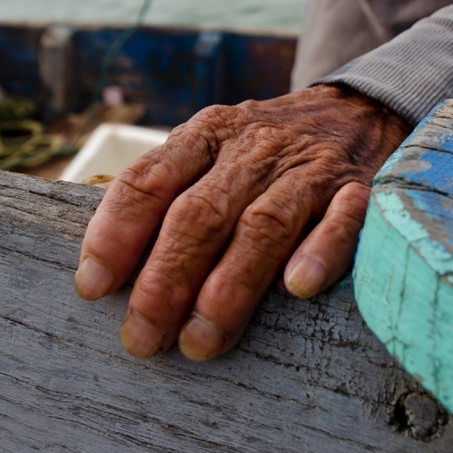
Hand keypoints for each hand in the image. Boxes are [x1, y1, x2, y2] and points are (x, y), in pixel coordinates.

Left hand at [75, 84, 409, 360]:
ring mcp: (307, 168)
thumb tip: (104, 272)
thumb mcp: (212, 150)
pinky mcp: (358, 190)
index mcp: (206, 134)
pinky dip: (320, 251)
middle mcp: (252, 147)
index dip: (116, 234)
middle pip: (199, 213)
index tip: (93, 287)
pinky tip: (297, 288)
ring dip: (228, 286)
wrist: (357, 111)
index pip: (149, 180)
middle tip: (142, 338)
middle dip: (165, 280)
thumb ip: (166, 194)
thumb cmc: (266, 151)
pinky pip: (343, 219)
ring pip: (262, 226)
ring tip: (200, 341)